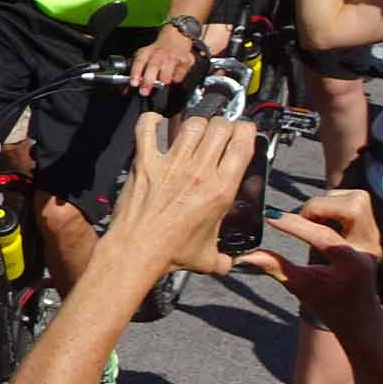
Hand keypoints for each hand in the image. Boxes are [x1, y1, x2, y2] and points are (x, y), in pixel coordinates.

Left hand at [102, 113, 256, 277]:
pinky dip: (152, 121)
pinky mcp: (145, 163)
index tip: (243, 132)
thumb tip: (231, 262)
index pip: (242, 143)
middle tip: (220, 132)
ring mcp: (171, 164)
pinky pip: (147, 129)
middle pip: (219, 127)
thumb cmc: (171, 254)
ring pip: (191, 124)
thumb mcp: (210, 258)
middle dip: (223, 124)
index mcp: (220, 189)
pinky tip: (157, 123)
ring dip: (197, 123)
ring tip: (195, 131)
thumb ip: (226, 258)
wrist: (136, 251)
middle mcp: (198, 171)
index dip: (246, 130)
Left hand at [128, 30, 199, 91]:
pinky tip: (174, 74)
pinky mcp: (186, 61)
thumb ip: (136, 71)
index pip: (139, 61)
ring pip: (167, 74)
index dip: (135, 72)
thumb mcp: (144, 56)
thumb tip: (127, 89)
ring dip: (164, 80)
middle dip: (148, 81)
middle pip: (153, 67)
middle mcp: (159, 54)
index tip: (134, 82)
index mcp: (147, 52)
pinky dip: (176, 78)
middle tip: (144, 91)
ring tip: (162, 80)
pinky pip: (179, 76)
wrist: (177, 37)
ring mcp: (173, 57)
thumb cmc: (157, 50)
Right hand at [237, 190, 382, 335]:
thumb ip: (275, 267)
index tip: (271, 217)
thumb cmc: (328, 301)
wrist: (358, 312)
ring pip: (355, 199)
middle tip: (301, 221)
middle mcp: (369, 247)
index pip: (324, 236)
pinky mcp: (372, 229)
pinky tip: (325, 220)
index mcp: (353, 265)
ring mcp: (374, 236)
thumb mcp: (299, 286)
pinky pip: (356, 200)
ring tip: (312, 221)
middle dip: (319, 208)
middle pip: (352, 208)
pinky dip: (336, 203)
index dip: (295, 224)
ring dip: (328, 204)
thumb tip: (246, 255)